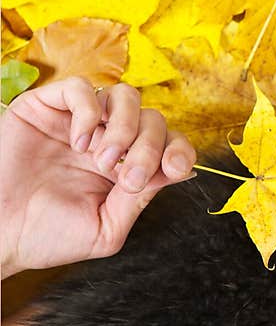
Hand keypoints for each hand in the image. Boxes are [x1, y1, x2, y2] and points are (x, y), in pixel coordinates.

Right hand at [0, 77, 196, 276]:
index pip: (169, 143)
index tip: (174, 168)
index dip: (179, 150)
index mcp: (126, 167)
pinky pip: (82, 89)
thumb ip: (140, 199)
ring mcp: (79, 122)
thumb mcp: (107, 227)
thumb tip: (178, 171)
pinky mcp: (47, 107)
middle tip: (126, 177)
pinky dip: (88, 111)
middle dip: (149, 147)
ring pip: (125, 97)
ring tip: (103, 160)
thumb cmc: (47, 237)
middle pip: (153, 119)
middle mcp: (108, 140)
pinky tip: (77, 143)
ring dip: (125, 127)